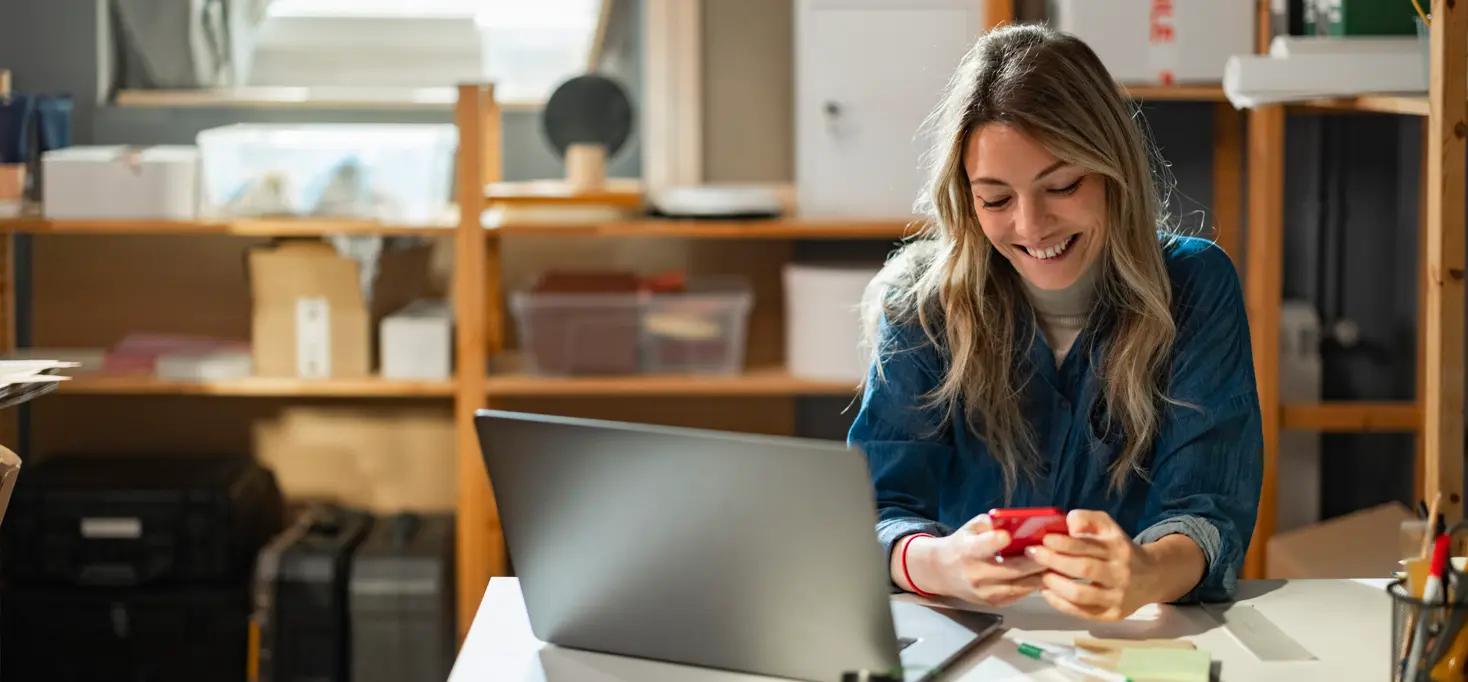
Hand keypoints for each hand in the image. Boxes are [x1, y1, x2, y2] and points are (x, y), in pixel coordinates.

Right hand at [896, 513, 1045, 607]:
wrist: (942, 573)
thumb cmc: (961, 545)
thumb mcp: (968, 528)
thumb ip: (989, 523)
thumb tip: (1014, 520)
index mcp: (967, 552)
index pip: (982, 547)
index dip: (996, 541)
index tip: (1009, 535)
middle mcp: (977, 575)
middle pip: (1014, 569)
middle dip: (1038, 559)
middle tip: (1058, 549)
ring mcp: (987, 593)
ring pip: (1024, 585)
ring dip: (1043, 573)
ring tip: (1060, 561)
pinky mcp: (996, 603)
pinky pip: (1023, 593)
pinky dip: (1036, 582)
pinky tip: (1047, 573)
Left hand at [1025, 510, 1156, 621]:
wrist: (1152, 577)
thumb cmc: (1119, 548)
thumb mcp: (1109, 526)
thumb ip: (1088, 519)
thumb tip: (1068, 525)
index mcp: (1119, 548)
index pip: (1087, 546)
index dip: (1062, 543)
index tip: (1043, 540)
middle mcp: (1120, 573)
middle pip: (1083, 569)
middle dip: (1054, 561)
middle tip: (1033, 554)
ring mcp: (1117, 597)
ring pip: (1081, 595)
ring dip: (1055, 585)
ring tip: (1040, 576)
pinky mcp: (1112, 615)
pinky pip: (1082, 612)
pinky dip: (1060, 604)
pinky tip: (1047, 593)